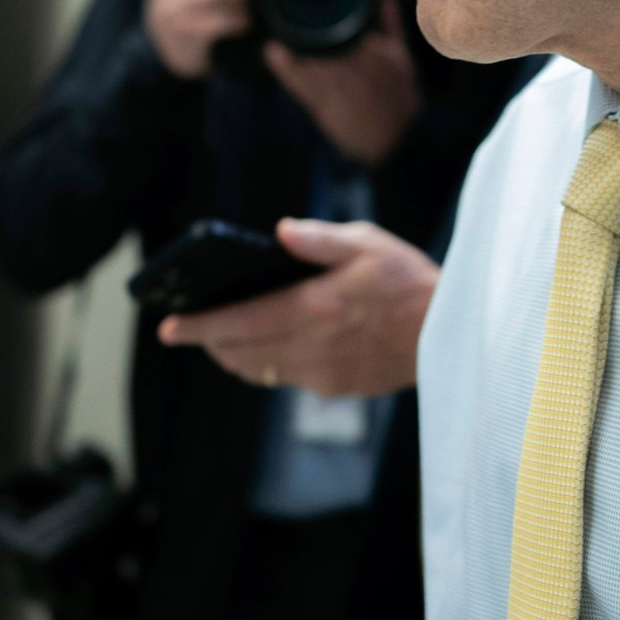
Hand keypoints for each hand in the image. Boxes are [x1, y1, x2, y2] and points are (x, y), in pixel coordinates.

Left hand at [156, 219, 436, 396]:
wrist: (451, 333)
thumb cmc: (409, 281)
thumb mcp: (367, 243)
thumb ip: (319, 239)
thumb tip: (280, 232)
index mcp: (313, 306)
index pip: (237, 323)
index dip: (197, 327)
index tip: (168, 327)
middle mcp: (310, 346)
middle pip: (238, 352)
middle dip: (211, 341)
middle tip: (196, 327)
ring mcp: (322, 372)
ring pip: (258, 370)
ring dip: (235, 355)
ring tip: (227, 336)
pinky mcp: (335, 387)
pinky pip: (286, 379)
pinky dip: (269, 363)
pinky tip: (275, 345)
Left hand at [267, 0, 420, 164]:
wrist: (396, 140)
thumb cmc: (399, 95)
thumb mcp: (401, 55)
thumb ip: (390, 20)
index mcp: (378, 54)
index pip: (350, 27)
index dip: (330, 10)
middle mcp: (357, 69)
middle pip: (325, 41)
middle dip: (307, 24)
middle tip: (286, 5)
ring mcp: (339, 89)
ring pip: (309, 60)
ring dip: (292, 43)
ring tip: (276, 25)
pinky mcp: (324, 107)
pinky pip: (300, 85)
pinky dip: (285, 68)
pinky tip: (273, 52)